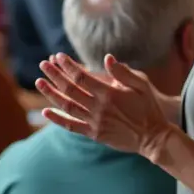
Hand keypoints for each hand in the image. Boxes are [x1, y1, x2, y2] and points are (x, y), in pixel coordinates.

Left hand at [35, 53, 172, 161]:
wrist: (154, 137)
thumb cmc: (149, 108)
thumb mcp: (141, 85)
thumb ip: (123, 72)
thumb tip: (107, 58)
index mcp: (109, 94)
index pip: (82, 77)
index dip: (68, 66)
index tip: (58, 56)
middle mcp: (99, 108)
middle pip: (70, 90)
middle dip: (55, 75)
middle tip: (43, 64)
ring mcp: (94, 122)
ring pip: (67, 106)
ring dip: (51, 94)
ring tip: (39, 83)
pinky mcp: (94, 134)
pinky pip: (71, 126)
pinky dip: (57, 119)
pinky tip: (45, 111)